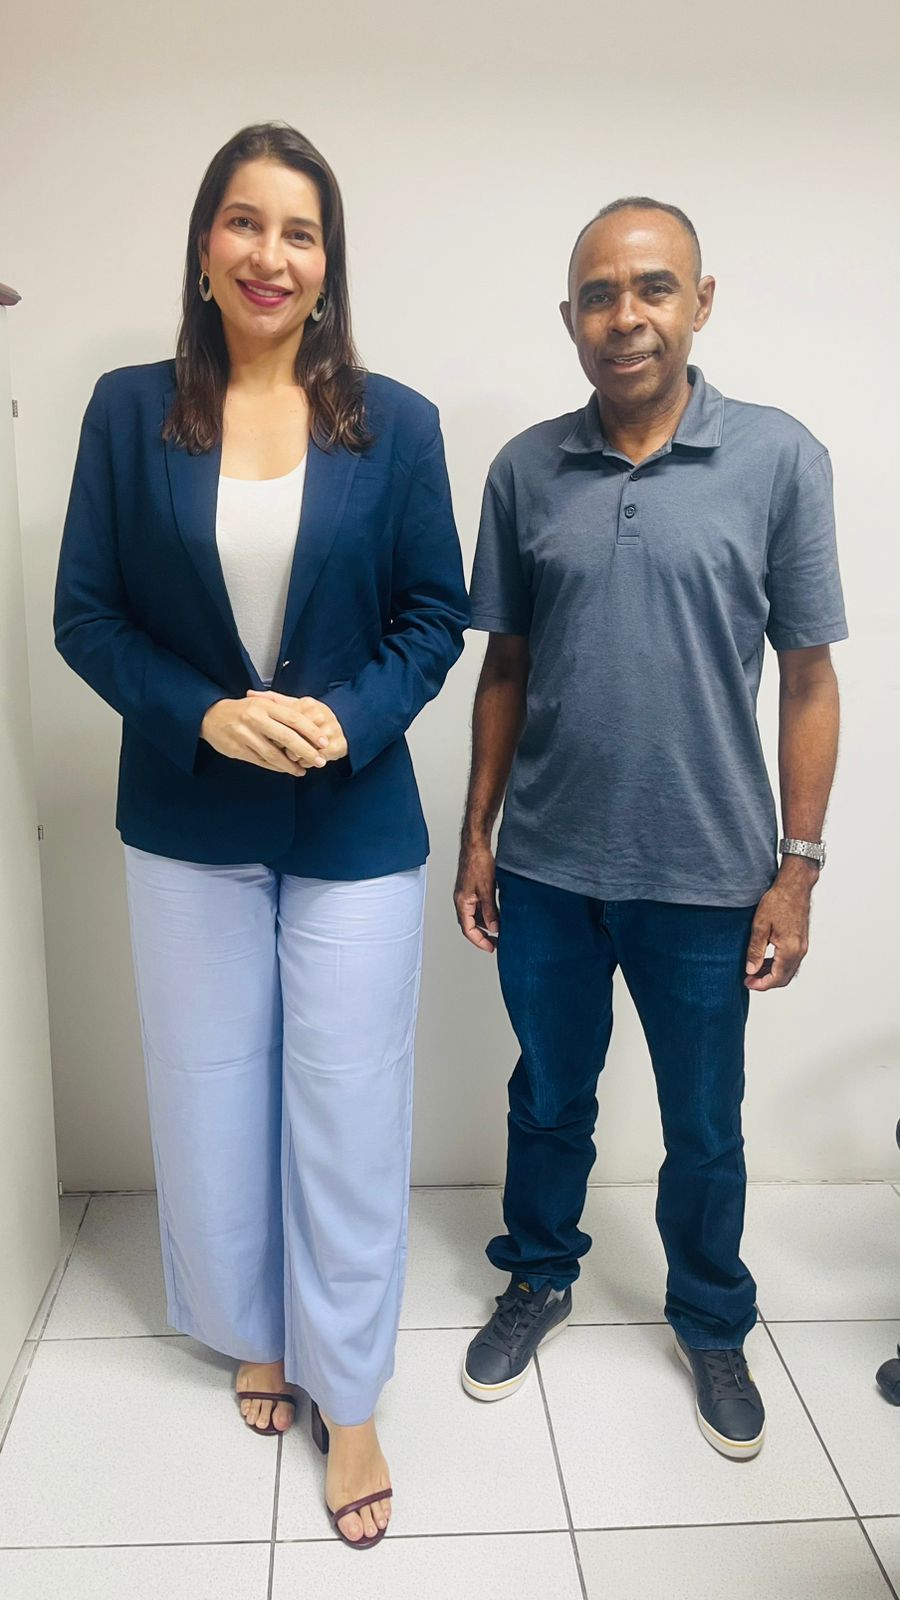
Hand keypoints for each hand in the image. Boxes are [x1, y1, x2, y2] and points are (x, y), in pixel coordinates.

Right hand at [200, 695, 330, 775]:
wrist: (210, 716)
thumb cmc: (242, 710)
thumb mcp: (262, 703)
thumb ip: (283, 710)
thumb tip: (311, 721)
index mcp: (264, 706)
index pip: (293, 718)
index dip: (311, 731)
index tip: (324, 742)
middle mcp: (255, 719)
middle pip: (286, 737)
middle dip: (306, 751)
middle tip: (320, 760)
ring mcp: (245, 735)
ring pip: (273, 754)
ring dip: (291, 765)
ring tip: (303, 770)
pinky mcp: (237, 749)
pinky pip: (261, 761)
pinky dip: (276, 767)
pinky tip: (286, 769)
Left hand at [247, 691, 347, 761]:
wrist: (346, 724)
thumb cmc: (313, 716)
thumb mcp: (294, 704)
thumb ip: (272, 699)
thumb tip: (250, 692)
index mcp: (307, 704)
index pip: (284, 720)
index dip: (274, 732)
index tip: (268, 736)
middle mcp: (321, 715)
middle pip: (292, 736)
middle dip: (282, 746)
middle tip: (277, 748)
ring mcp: (330, 730)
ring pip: (302, 750)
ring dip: (293, 757)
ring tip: (292, 756)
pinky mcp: (336, 745)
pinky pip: (313, 760)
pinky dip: (305, 763)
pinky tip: (302, 761)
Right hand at [454, 835, 499, 953]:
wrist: (476, 845)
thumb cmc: (478, 863)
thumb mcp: (487, 890)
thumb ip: (490, 910)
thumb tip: (494, 928)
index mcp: (462, 903)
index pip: (468, 929)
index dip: (480, 941)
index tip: (491, 947)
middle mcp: (461, 901)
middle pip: (470, 925)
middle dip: (482, 936)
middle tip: (496, 943)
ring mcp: (466, 895)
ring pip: (474, 917)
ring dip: (485, 925)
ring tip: (499, 930)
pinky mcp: (471, 890)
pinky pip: (477, 908)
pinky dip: (486, 914)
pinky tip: (497, 915)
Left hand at [744, 860, 815, 991]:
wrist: (794, 886)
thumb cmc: (778, 901)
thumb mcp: (760, 926)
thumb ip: (756, 951)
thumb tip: (751, 970)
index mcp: (790, 949)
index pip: (776, 978)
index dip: (760, 984)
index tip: (747, 982)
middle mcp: (800, 951)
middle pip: (784, 978)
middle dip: (766, 982)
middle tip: (748, 979)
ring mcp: (802, 946)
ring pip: (789, 970)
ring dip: (772, 974)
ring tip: (754, 970)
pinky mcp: (802, 941)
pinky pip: (792, 961)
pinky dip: (779, 965)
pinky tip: (766, 960)